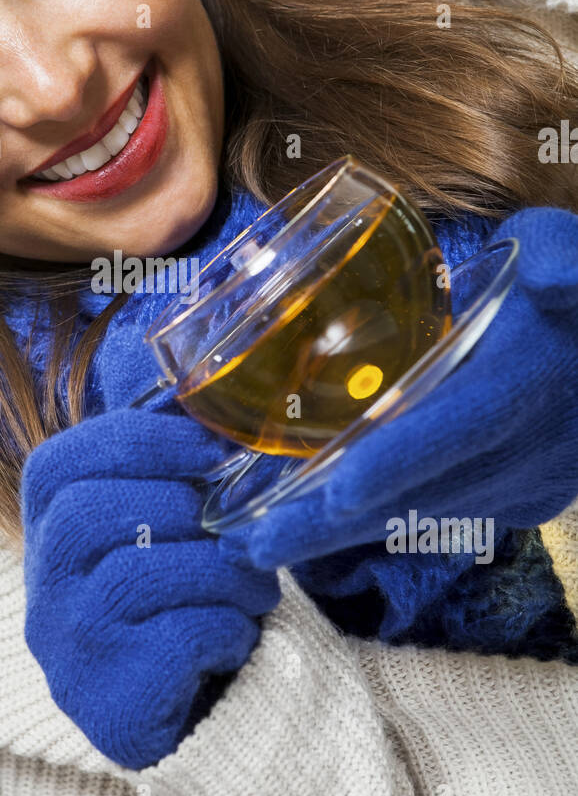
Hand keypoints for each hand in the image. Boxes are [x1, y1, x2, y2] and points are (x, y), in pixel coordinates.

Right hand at [21, 408, 281, 769]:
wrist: (197, 718)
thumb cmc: (184, 600)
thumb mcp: (165, 526)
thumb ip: (169, 467)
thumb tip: (209, 393)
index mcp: (47, 529)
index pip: (59, 463)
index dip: (139, 441)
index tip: (212, 446)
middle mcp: (40, 589)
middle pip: (89, 514)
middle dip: (184, 508)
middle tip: (243, 527)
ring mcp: (66, 650)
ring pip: (136, 575)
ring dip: (221, 571)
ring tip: (256, 588)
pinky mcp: (109, 705)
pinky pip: (177, 637)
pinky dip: (227, 627)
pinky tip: (236, 638)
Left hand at [242, 206, 577, 570]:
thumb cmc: (575, 297)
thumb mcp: (569, 251)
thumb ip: (564, 261)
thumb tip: (556, 275)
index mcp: (527, 379)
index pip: (459, 428)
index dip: (397, 461)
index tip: (332, 491)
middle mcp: (529, 448)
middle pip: (422, 495)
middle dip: (334, 523)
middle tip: (251, 544)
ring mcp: (526, 485)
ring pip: (425, 518)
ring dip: (343, 535)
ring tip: (261, 543)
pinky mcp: (521, 502)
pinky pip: (441, 519)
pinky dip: (377, 525)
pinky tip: (317, 527)